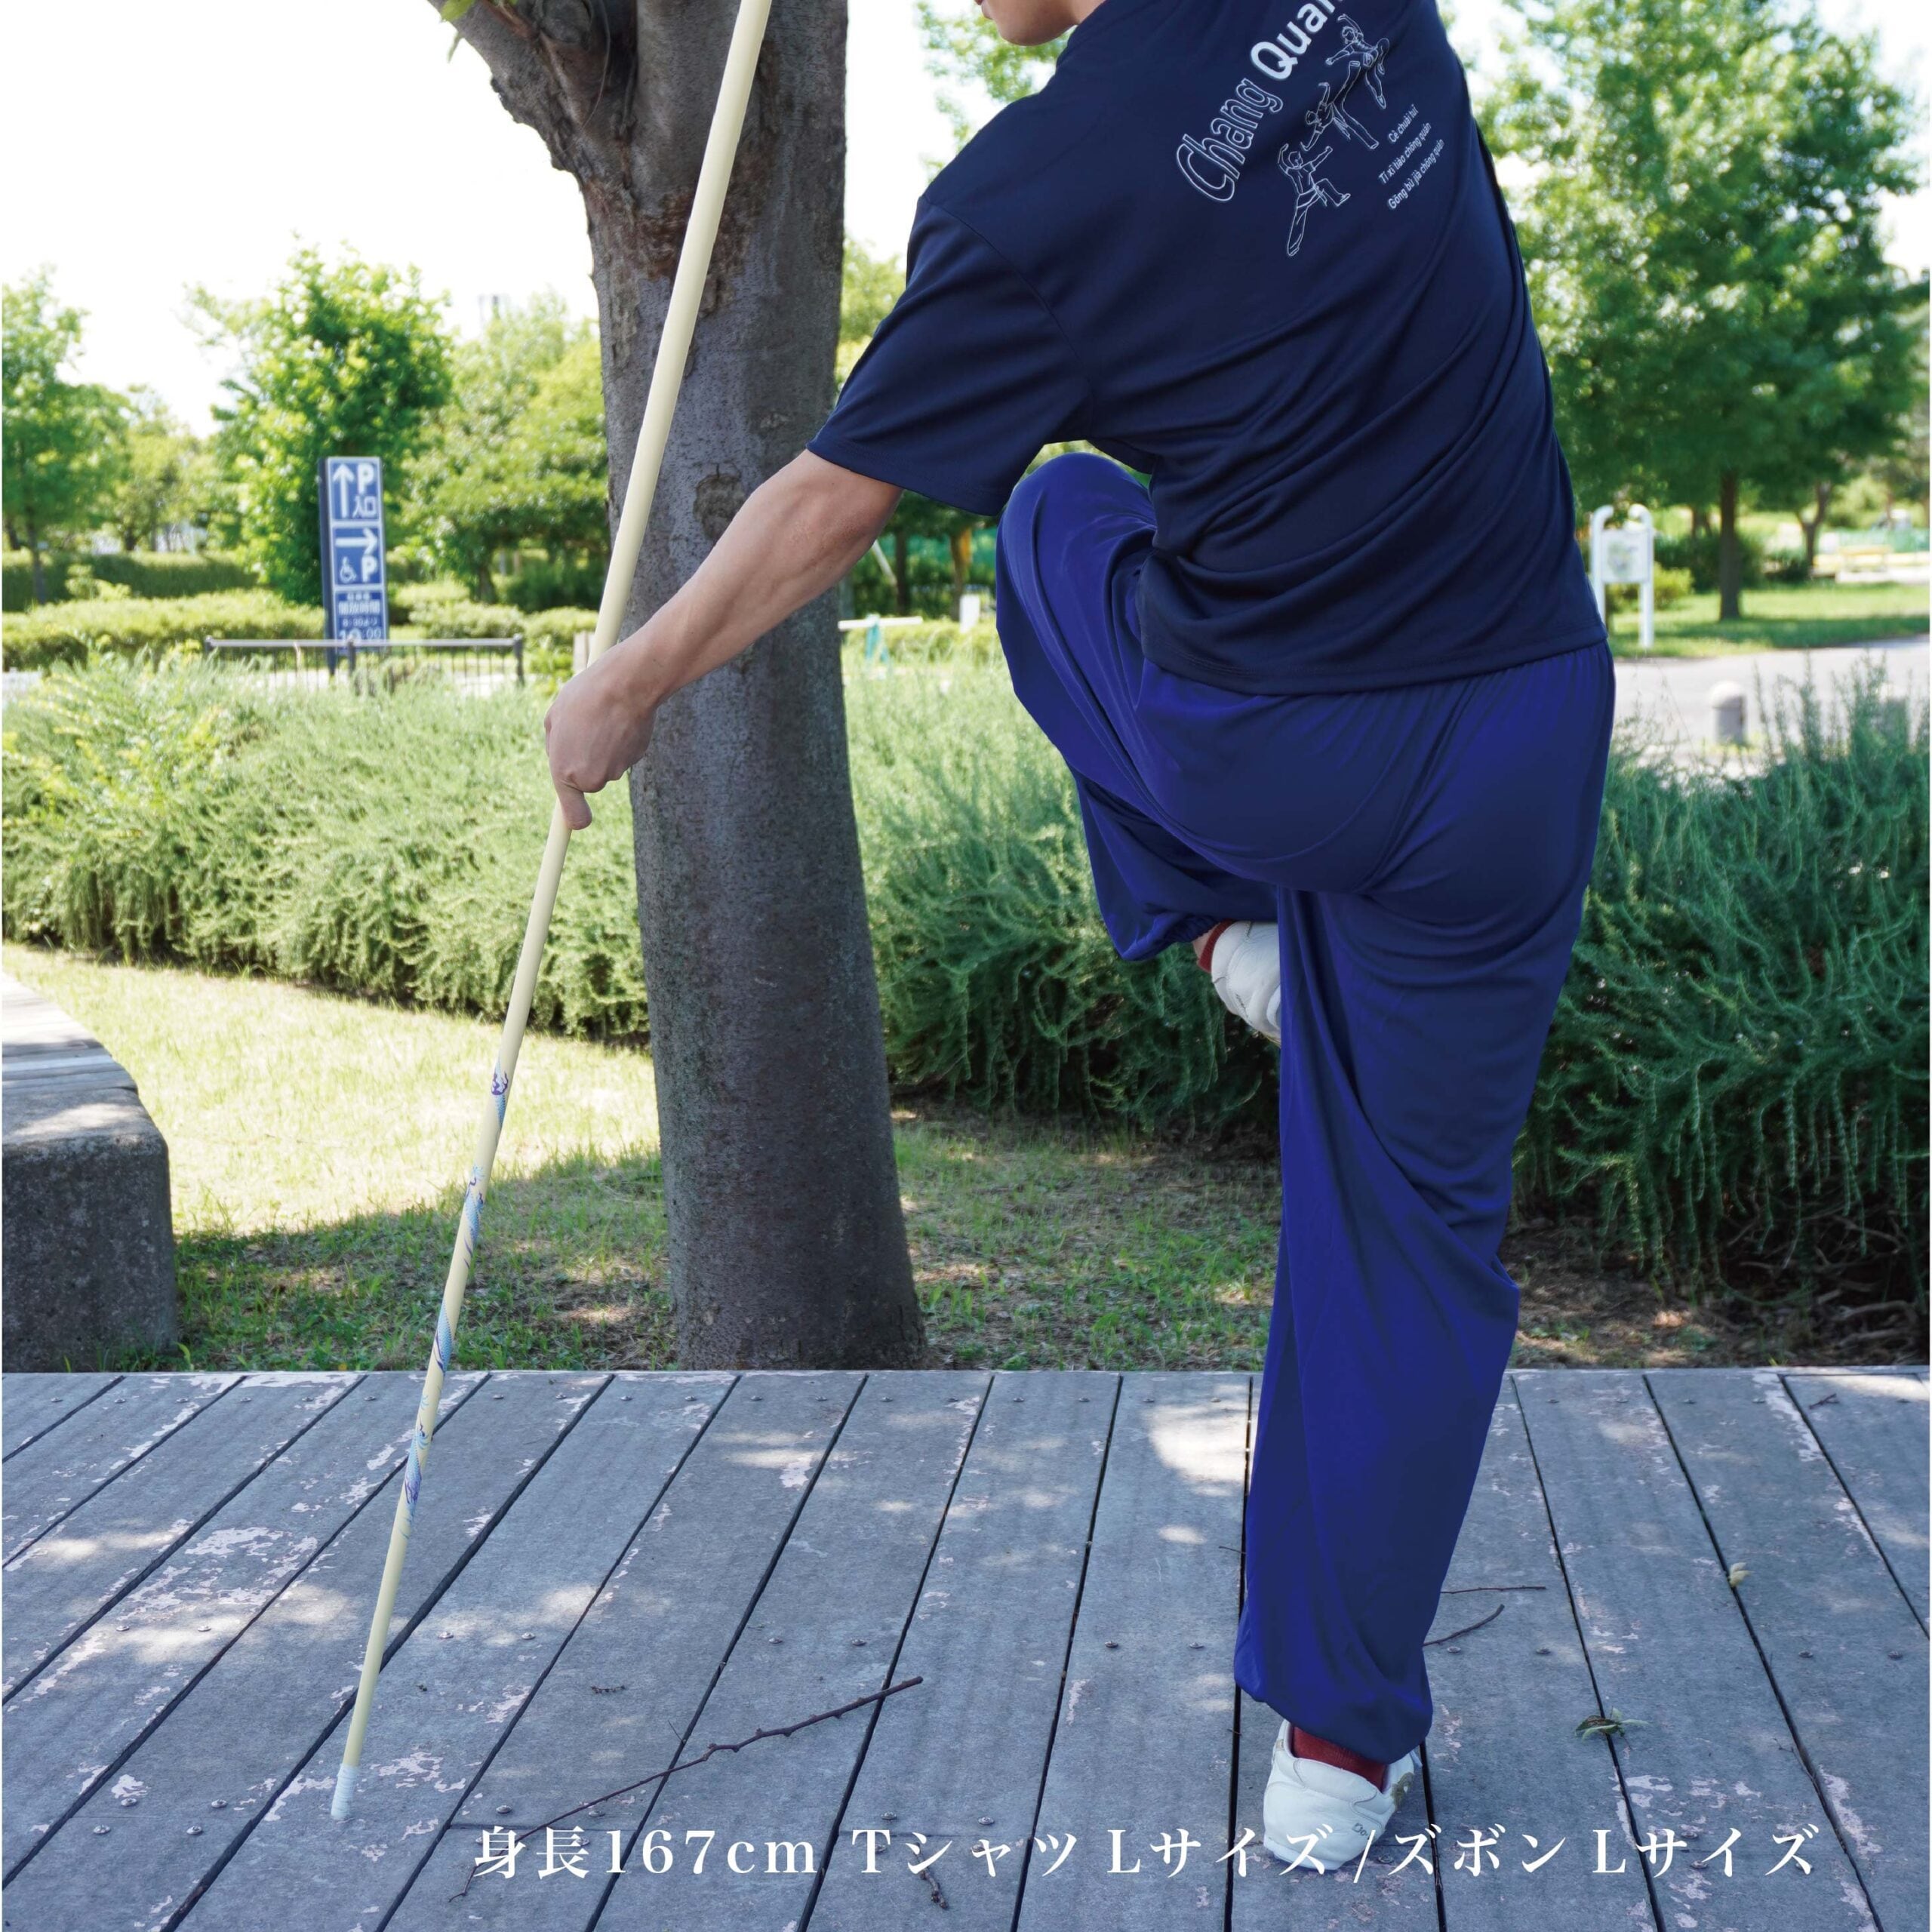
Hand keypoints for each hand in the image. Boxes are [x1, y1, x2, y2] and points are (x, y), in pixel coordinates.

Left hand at [543, 641, 658, 829]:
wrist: (626, 684)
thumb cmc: (585, 696)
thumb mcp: (555, 718)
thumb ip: (555, 745)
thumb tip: (559, 756)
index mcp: (565, 771)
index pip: (573, 815)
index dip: (575, 819)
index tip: (576, 824)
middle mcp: (591, 778)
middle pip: (589, 779)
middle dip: (586, 759)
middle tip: (584, 728)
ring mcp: (616, 770)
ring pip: (607, 764)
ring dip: (603, 745)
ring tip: (602, 718)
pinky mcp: (636, 758)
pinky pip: (624, 753)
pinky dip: (621, 740)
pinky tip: (620, 718)